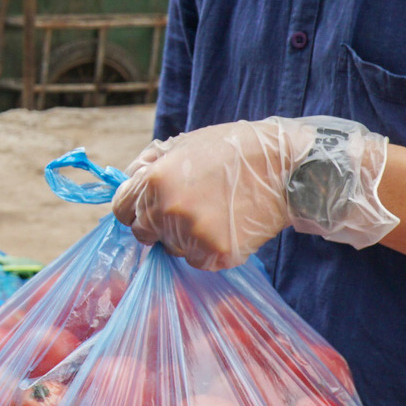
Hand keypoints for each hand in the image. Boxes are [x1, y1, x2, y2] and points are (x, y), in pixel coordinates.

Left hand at [111, 117, 394, 270]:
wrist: (285, 168)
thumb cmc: (232, 150)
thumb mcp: (183, 144)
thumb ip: (148, 164)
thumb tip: (126, 182)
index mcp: (154, 181)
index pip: (121, 210)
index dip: (135, 206)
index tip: (150, 203)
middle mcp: (167, 211)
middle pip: (144, 233)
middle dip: (158, 222)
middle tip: (189, 205)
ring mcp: (192, 236)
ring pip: (172, 248)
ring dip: (185, 236)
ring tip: (214, 211)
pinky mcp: (217, 255)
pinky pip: (198, 261)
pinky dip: (208, 249)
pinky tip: (226, 226)